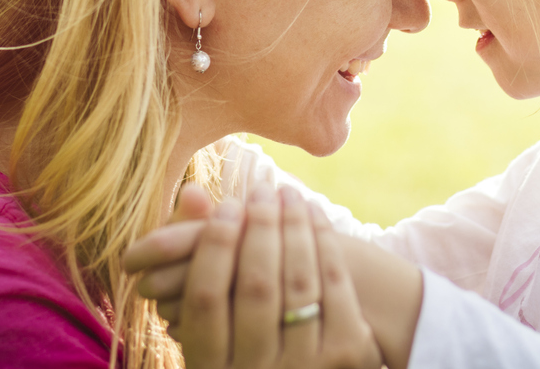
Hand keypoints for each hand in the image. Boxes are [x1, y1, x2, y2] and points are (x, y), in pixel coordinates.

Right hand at [125, 184, 380, 368]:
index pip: (206, 296)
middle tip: (261, 190)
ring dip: (294, 227)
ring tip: (288, 193)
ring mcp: (302, 367)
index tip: (228, 204)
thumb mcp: (214, 313)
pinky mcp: (346, 354)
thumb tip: (192, 189)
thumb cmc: (246, 336)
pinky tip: (314, 212)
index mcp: (209, 368)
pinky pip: (334, 284)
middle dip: (260, 229)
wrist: (305, 368)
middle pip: (256, 286)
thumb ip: (198, 251)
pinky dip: (324, 239)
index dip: (216, 244)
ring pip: (298, 283)